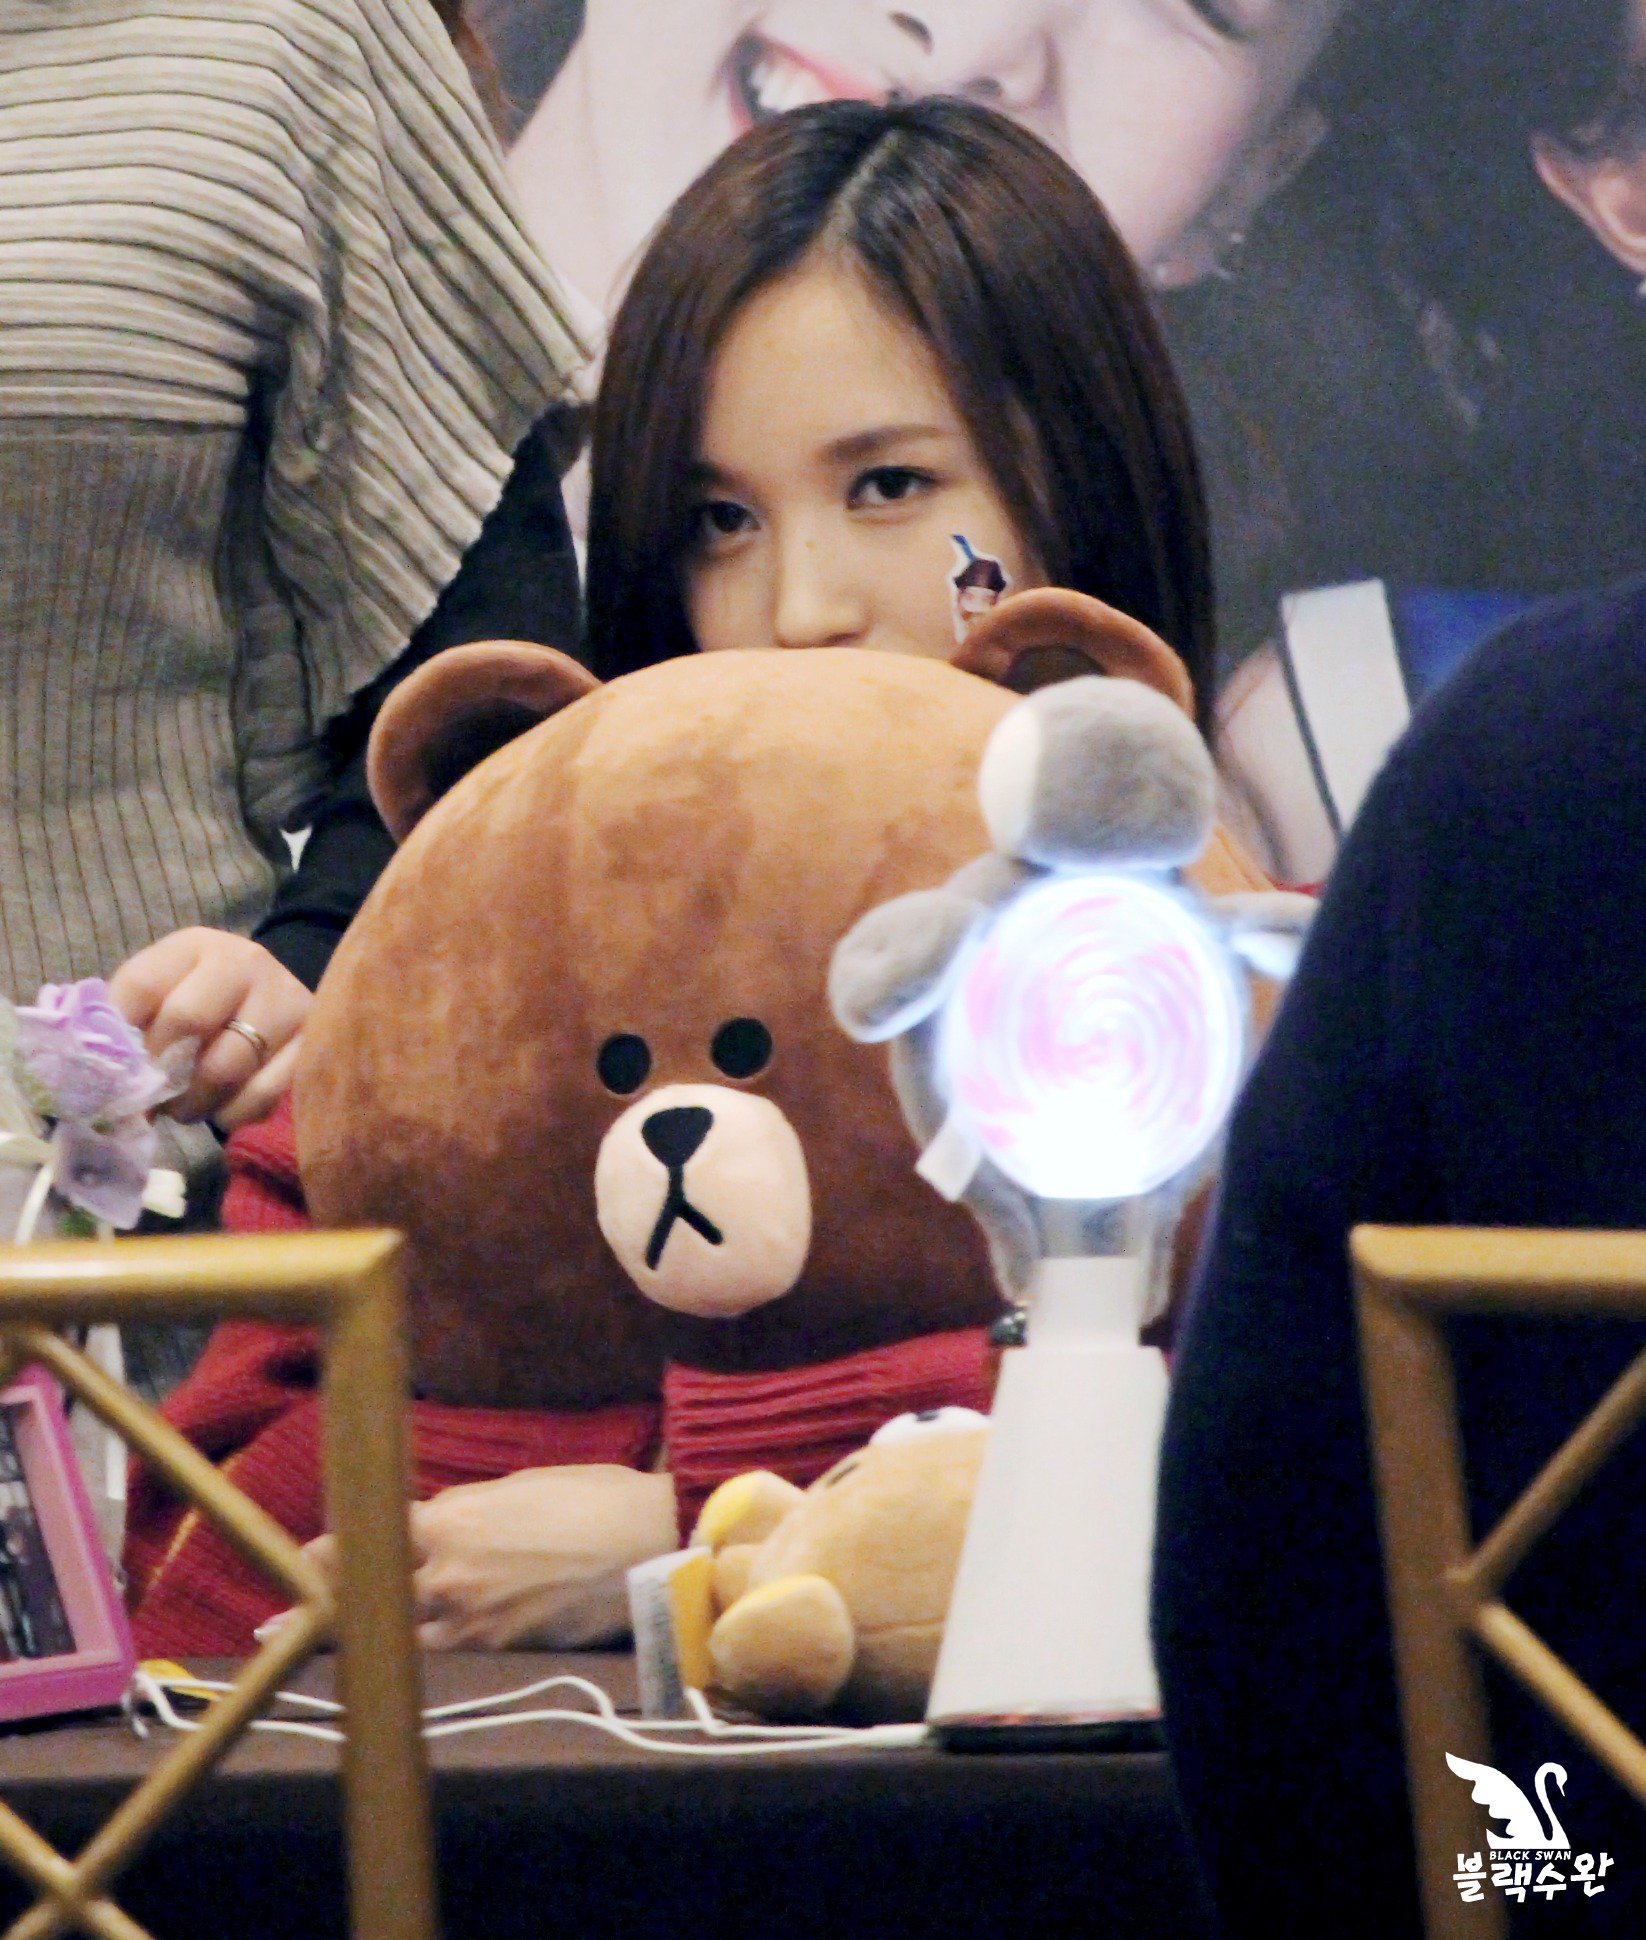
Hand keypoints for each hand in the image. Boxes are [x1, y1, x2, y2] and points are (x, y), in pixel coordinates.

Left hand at [107, 928, 308, 1129]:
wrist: (275, 997)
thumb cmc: (203, 1000)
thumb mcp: (164, 992)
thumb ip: (130, 1021)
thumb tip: (107, 1077)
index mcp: (196, 946)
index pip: (144, 984)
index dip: (123, 1036)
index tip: (116, 1071)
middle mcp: (246, 963)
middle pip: (188, 1020)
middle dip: (161, 1070)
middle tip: (153, 1096)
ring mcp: (286, 1001)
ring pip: (226, 1066)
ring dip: (194, 1101)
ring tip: (186, 1107)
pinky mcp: (313, 1043)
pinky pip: (263, 1094)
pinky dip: (233, 1113)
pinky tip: (224, 1108)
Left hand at [301, 1466, 678, 1650]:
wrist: (651, 1545)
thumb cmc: (594, 1499)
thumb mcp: (521, 1485)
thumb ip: (466, 1507)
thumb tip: (434, 1521)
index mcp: (451, 1519)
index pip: (370, 1536)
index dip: (333, 1549)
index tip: (307, 1557)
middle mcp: (450, 1573)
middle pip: (370, 1592)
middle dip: (330, 1600)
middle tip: (285, 1619)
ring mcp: (473, 1619)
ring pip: (400, 1634)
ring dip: (369, 1636)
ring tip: (334, 1647)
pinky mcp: (502, 1649)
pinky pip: (447, 1653)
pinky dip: (423, 1653)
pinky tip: (403, 1660)